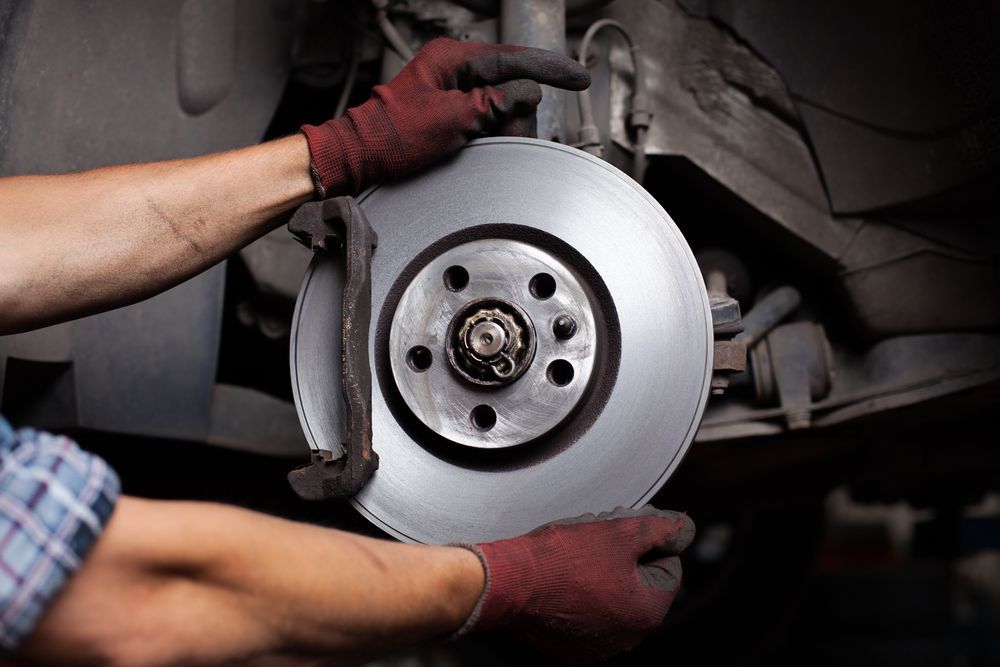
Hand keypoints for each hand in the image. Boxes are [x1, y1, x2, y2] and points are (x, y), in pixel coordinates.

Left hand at [300, 37, 590, 197]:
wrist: (359, 159)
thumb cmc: (391, 136)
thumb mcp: (452, 119)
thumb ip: (495, 103)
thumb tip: (528, 93)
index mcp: (453, 59)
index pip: (515, 60)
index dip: (551, 69)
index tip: (579, 77)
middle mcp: (456, 71)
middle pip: (512, 87)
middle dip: (514, 115)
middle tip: (495, 136)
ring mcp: (455, 93)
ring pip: (502, 108)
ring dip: (500, 131)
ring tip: (474, 145)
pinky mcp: (453, 114)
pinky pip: (487, 122)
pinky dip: (490, 137)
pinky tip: (476, 147)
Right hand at [456, 506, 694, 664]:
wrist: (508, 583)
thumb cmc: (562, 558)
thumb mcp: (621, 531)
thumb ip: (662, 528)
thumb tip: (685, 529)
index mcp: (648, 612)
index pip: (670, 566)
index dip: (649, 540)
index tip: (623, 529)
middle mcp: (628, 638)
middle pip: (642, 584)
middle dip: (627, 557)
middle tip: (598, 538)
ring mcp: (597, 647)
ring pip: (614, 600)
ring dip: (604, 576)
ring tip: (577, 556)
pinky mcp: (569, 648)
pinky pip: (588, 617)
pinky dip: (581, 597)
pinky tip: (563, 579)